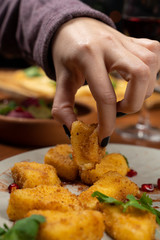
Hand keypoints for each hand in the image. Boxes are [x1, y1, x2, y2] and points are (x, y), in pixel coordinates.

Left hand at [51, 17, 159, 145]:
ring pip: (150, 65)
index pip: (104, 95)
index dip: (107, 122)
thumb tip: (72, 130)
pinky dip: (149, 73)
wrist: (72, 25)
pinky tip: (134, 80)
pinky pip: (154, 55)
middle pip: (139, 75)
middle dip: (132, 103)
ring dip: (142, 90)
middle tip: (117, 110)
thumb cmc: (65, 53)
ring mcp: (125, 40)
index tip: (104, 135)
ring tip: (124, 96)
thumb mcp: (60, 79)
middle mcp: (110, 44)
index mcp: (87, 55)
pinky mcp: (135, 39)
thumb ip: (63, 106)